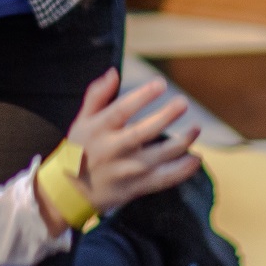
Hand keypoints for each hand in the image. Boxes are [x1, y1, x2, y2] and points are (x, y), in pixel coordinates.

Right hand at [35, 69, 200, 234]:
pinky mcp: (136, 188)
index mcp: (99, 130)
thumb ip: (97, 95)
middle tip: (183, 103)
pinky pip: (163, 179)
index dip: (142, 97)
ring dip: (181, 143)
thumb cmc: (79, 150)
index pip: (121, 110)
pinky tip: (196, 158)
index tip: (161, 84)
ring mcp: (126, 171)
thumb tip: (114, 72)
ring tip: (196, 128)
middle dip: (165, 117)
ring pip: (158, 157)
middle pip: (142, 133)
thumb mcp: (81, 120)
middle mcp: (113, 150)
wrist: (70, 192)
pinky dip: (182, 171)